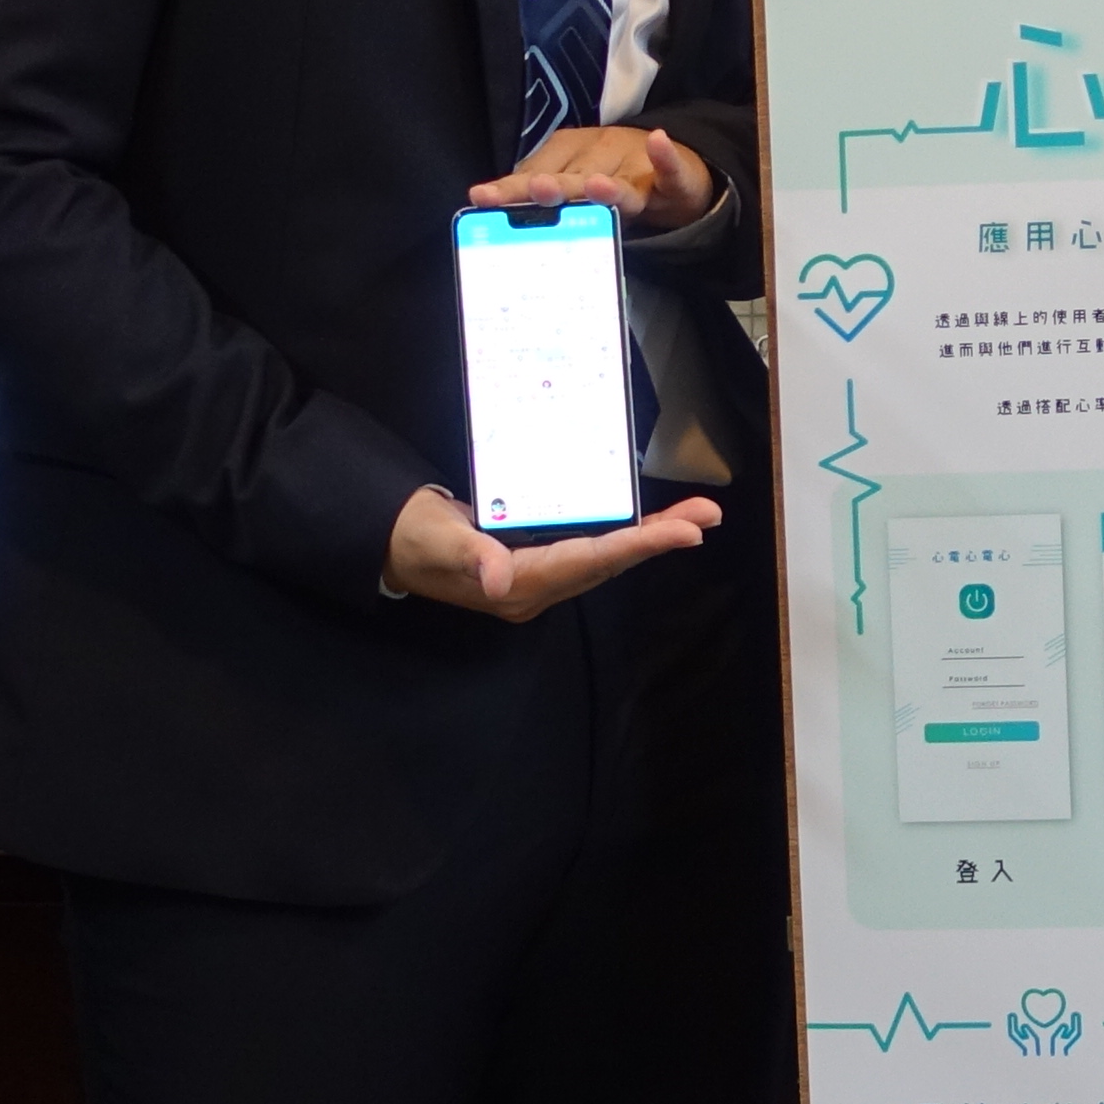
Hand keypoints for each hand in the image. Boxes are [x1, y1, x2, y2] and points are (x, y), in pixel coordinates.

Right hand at [386, 481, 719, 622]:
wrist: (396, 546)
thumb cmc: (414, 538)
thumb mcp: (437, 540)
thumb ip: (469, 554)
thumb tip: (497, 574)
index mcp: (521, 584)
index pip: (592, 561)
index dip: (641, 545)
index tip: (687, 533)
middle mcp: (539, 587)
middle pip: (611, 562)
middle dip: (660, 539)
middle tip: (708, 516)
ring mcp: (540, 577)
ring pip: (607, 557)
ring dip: (649, 538)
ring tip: (694, 517)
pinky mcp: (537, 563)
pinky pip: (593, 550)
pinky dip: (624, 535)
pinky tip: (647, 522)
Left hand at [474, 126, 715, 234]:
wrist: (676, 171)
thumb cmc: (613, 179)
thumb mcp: (575, 186)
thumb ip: (540, 200)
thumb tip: (493, 214)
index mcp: (570, 156)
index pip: (536, 173)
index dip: (510, 188)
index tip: (482, 198)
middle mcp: (600, 155)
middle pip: (573, 178)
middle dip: (551, 187)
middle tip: (535, 190)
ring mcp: (636, 166)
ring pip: (619, 180)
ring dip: (606, 184)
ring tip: (594, 187)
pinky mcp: (671, 178)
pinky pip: (669, 169)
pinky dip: (664, 157)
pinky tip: (659, 143)